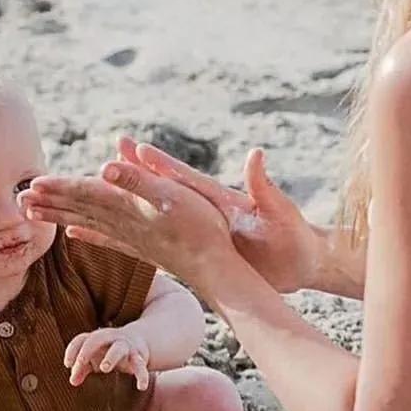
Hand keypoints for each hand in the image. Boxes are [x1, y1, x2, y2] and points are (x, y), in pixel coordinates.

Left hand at [19, 147, 237, 286]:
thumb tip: (106, 166)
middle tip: (18, 199)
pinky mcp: (143, 248)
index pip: (87, 193)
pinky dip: (87, 234)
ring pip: (88, 223)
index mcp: (130, 205)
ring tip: (33, 213)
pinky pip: (107, 239)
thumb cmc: (202, 228)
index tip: (32, 184)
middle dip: (50, 202)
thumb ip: (140, 179)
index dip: (60, 187)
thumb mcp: (174, 196)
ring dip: (60, 216)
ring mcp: (133, 237)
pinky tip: (72, 234)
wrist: (216, 269)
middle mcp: (126, 222)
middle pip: (80, 208)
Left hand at [64, 328, 150, 390]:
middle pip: (97, 338)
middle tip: (80, 362)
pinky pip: (140, 366)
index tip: (67, 364)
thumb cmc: (108, 351)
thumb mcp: (94, 358)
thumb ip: (82, 369)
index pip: (81, 339)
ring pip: (118, 348)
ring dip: (110, 357)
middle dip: (87, 349)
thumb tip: (72, 381)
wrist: (139, 340)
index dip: (72, 350)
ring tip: (104, 368)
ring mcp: (125, 347)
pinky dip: (142, 376)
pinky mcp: (138, 357)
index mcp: (96, 338)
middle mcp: (110, 339)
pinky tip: (141, 387)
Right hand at [119, 138, 322, 292]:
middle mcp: (209, 212)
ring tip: (106, 199)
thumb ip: (264, 185)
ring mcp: (207, 231)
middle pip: (166, 192)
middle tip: (107, 159)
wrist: (304, 261)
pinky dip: (150, 241)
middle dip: (137, 176)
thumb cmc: (295, 236)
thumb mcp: (280, 211)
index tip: (133, 149)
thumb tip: (256, 154)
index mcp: (223, 200)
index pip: (186, 179)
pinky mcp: (208, 251)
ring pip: (163, 219)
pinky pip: (173, 245)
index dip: (160, 165)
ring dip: (136, 208)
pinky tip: (133, 240)